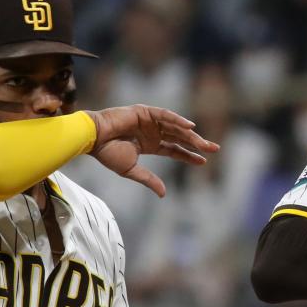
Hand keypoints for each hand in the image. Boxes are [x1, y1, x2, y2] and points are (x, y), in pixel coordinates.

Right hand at [84, 105, 219, 196]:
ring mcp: (149, 121)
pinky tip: (190, 127)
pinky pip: (165, 115)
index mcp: (150, 145)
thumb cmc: (107, 153)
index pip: (175, 150)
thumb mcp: (131, 170)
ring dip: (191, 134)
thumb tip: (163, 194)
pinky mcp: (144, 111)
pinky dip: (177, 120)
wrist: (92, 139)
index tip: (204, 161)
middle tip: (214, 149)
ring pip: (176, 127)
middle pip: (180, 137)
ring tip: (205, 143)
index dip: (189, 155)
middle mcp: (152, 132)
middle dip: (197, 143)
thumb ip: (149, 180)